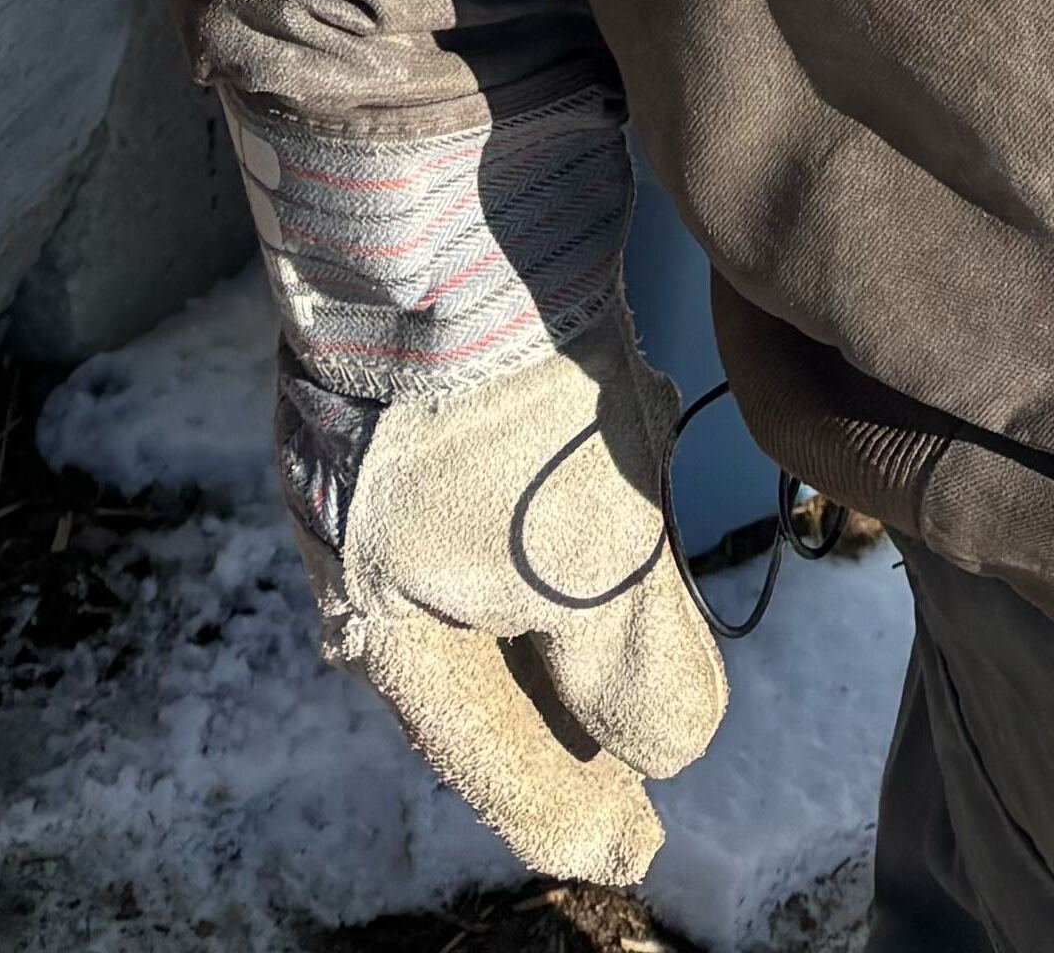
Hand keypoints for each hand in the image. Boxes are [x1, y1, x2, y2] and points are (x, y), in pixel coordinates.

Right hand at [281, 291, 728, 884]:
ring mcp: (411, 462)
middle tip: (638, 775)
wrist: (443, 200)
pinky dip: (579, 510)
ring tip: (648, 642)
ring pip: (512, 570)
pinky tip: (629, 488)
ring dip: (582, 606)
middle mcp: (384, 554)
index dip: (567, 809)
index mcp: (391, 628)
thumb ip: (628, 672)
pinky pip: (522, 485)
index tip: (634, 853)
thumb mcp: (585, 564)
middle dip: (571, 716)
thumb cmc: (504, 406)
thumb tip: (669, 748)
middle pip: (494, 667)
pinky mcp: (450, 381)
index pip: (491, 754)